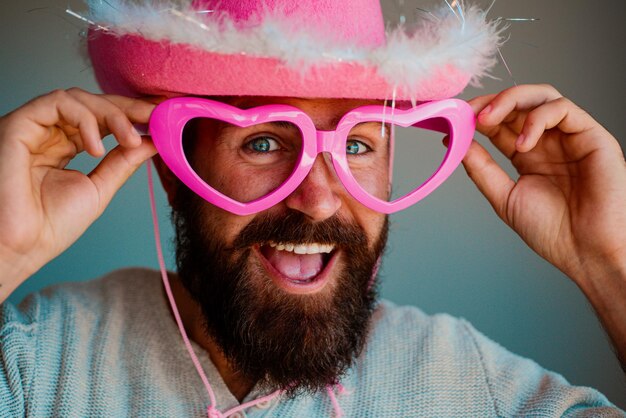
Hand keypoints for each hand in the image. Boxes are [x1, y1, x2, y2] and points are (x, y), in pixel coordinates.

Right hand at [0, 88, 156, 300]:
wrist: (24, 246)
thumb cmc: (52, 225)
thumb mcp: (100, 187)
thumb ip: (123, 161)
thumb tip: (152, 141)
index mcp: (64, 146)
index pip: (100, 119)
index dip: (130, 115)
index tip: (159, 120)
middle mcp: (48, 133)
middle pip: (91, 103)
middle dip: (126, 108)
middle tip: (153, 117)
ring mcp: (33, 128)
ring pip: (76, 98)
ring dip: (111, 114)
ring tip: (128, 140)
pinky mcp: (18, 125)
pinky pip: (56, 103)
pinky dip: (85, 119)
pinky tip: (97, 147)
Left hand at [465, 84, 625, 282]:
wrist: (587, 252)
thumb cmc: (553, 231)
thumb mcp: (504, 197)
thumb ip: (481, 168)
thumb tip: (455, 142)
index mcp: (528, 154)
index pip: (501, 122)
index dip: (478, 115)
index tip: (456, 118)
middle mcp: (548, 141)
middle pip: (519, 103)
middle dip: (490, 102)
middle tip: (470, 113)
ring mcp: (570, 137)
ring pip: (541, 96)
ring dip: (510, 101)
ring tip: (488, 120)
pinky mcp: (592, 135)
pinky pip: (563, 108)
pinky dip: (537, 118)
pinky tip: (524, 144)